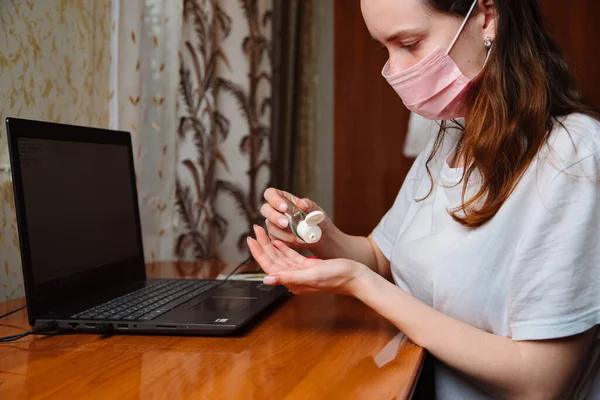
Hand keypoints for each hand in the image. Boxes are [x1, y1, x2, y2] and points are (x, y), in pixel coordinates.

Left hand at [247, 225, 367, 295]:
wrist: (355, 277)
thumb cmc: (337, 277)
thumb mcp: (312, 275)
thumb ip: (289, 277)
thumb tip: (266, 280)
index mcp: (292, 281)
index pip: (269, 266)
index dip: (258, 252)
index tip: (251, 239)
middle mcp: (294, 278)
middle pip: (273, 260)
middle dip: (262, 245)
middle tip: (255, 229)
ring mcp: (301, 272)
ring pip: (280, 257)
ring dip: (271, 245)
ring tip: (263, 232)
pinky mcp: (309, 267)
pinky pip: (292, 257)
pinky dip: (284, 248)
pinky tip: (279, 241)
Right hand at [260, 188, 331, 248]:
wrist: (320, 236)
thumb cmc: (316, 219)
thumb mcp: (316, 211)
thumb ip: (310, 205)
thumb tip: (302, 203)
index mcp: (283, 198)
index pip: (270, 194)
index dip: (274, 199)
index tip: (284, 208)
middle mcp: (275, 210)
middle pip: (265, 209)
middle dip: (274, 217)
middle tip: (285, 223)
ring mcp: (273, 224)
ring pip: (270, 226)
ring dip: (282, 232)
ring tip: (298, 236)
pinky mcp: (275, 236)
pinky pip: (274, 239)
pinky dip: (285, 241)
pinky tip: (296, 241)